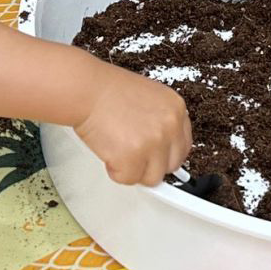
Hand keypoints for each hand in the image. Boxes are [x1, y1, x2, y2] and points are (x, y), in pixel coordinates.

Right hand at [73, 64, 192, 185]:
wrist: (86, 90)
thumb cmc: (108, 91)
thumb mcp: (148, 98)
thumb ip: (160, 122)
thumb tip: (162, 150)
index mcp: (176, 109)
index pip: (183, 146)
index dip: (166, 154)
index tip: (156, 157)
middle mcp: (169, 126)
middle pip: (171, 165)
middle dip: (151, 164)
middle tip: (132, 153)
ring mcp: (153, 143)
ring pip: (151, 178)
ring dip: (133, 169)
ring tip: (118, 147)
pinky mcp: (133, 158)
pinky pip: (128, 179)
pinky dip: (115, 170)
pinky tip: (108, 150)